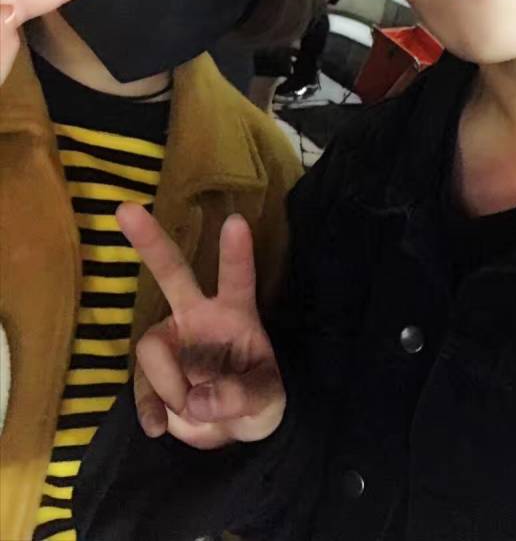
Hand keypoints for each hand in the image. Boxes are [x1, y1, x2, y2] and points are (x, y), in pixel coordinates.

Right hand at [116, 203, 285, 449]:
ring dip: (173, 388)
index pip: (238, 278)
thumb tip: (197, 402)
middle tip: (125, 210)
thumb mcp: (267, 401)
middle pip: (172, 272)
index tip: (237, 221)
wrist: (234, 430)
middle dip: (150, 241)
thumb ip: (240, 397)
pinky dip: (149, 409)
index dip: (237, 252)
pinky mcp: (151, 371)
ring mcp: (171, 340)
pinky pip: (140, 386)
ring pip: (151, 348)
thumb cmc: (259, 398)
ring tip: (198, 409)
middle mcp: (198, 315)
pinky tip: (159, 427)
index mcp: (236, 312)